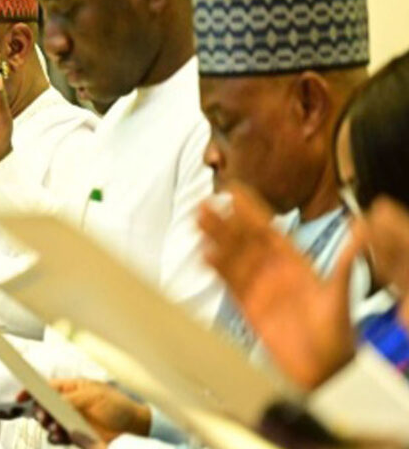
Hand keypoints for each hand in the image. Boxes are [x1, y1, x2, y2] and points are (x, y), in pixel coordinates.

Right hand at [20, 379, 147, 445]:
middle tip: (44, 416)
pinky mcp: (75, 436)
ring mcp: (71, 420)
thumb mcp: (94, 396)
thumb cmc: (117, 405)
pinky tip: (61, 436)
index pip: (47, 387)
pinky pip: (58, 437)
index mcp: (72, 389)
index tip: (21, 397)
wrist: (133, 428)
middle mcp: (68, 404)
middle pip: (44, 406)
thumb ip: (72, 399)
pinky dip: (56, 437)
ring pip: (49, 423)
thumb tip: (54, 401)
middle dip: (40, 411)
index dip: (32, 390)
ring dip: (48, 425)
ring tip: (55, 427)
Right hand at [198, 182, 362, 387]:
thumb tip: (363, 229)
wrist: (322, 371)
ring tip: (198, 221)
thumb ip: (346, 261)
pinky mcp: (248, 306)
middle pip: (244, 241)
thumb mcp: (341, 294)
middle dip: (224, 221)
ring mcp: (259, 287)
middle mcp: (274, 271)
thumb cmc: (337, 336)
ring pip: (232, 257)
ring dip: (215, 239)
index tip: (235, 191)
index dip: (251, 210)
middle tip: (205, 202)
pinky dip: (217, 269)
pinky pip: (229, 283)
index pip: (269, 230)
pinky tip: (205, 255)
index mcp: (296, 263)